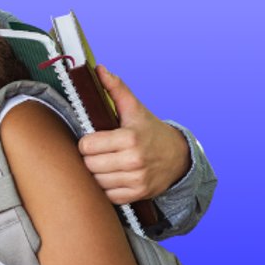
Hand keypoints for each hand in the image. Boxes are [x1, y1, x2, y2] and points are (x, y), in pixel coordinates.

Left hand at [75, 67, 190, 203]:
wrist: (177, 156)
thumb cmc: (149, 131)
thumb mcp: (135, 109)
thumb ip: (116, 89)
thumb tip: (99, 69)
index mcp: (130, 138)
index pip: (87, 146)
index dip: (86, 142)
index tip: (93, 140)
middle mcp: (134, 161)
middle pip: (89, 164)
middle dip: (90, 158)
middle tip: (98, 153)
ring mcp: (137, 180)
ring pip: (96, 181)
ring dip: (96, 174)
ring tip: (104, 164)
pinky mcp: (137, 194)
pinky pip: (108, 195)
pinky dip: (106, 188)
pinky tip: (112, 176)